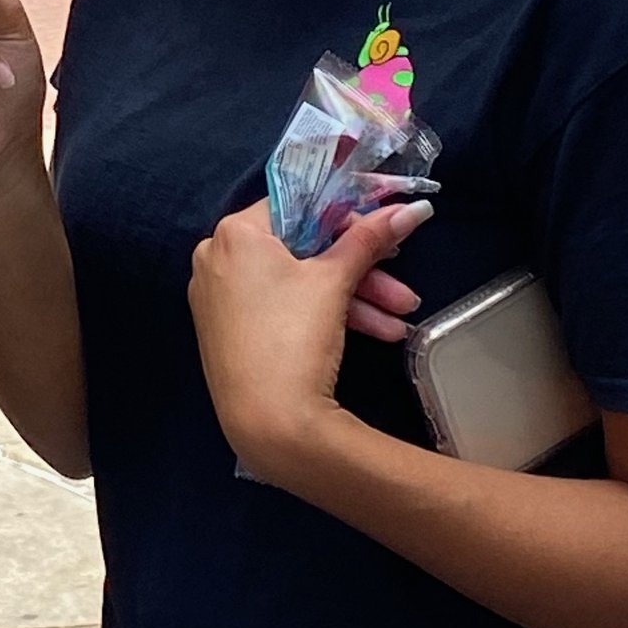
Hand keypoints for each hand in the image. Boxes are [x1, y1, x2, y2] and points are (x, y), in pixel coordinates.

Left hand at [188, 198, 432, 488]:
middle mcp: (217, 257)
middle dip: (362, 268)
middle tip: (401, 281)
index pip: (298, 205)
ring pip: (299, 283)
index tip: (384, 230)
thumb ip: (371, 239)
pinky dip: (326, 316)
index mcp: (235, 233)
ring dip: (355, 298)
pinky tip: (378, 333)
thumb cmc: (294, 336)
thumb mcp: (336, 280)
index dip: (348, 216)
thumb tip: (410, 208)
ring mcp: (220, 297)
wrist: (267, 422)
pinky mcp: (231, 331)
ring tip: (401, 317)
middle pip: (303, 248)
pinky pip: (283, 308)